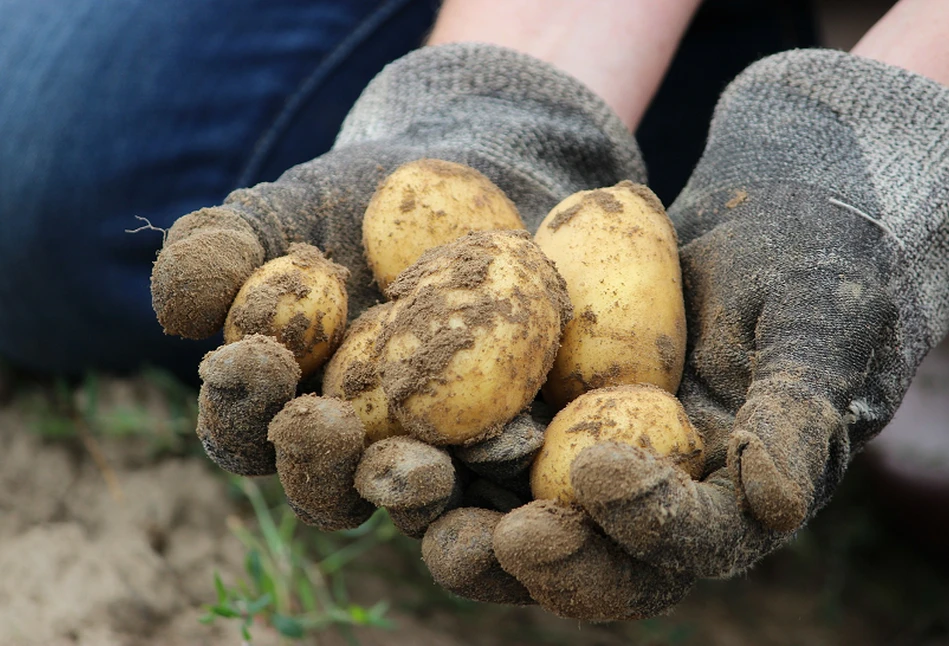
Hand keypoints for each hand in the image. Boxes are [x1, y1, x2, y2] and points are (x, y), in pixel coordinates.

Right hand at [149, 43, 640, 552]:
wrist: (470, 185)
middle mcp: (356, 448)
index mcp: (285, 407)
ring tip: (424, 468)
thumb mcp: (280, 212)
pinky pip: (508, 476)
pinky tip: (522, 446)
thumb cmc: (356, 202)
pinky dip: (508, 473)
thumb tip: (180, 312)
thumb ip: (218, 253)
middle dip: (320, 465)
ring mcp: (436, 455)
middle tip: (330, 424)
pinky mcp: (510, 445)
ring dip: (413, 494)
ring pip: (417, 503)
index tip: (261, 355)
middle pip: (327, 489)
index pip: (244, 427)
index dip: (241, 402)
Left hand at [424, 49, 948, 619]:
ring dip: (448, 513)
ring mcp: (578, 457)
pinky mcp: (528, 410)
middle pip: (583, 558)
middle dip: (527, 557)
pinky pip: (470, 436)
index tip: (597, 473)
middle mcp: (643, 499)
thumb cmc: (814, 269)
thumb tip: (778, 505)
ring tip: (396, 482)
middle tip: (471, 539)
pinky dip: (423, 434)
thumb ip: (799, 413)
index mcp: (722, 502)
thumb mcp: (820, 328)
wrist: (763, 216)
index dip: (642, 525)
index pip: (684, 542)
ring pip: (509, 513)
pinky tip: (370, 412)